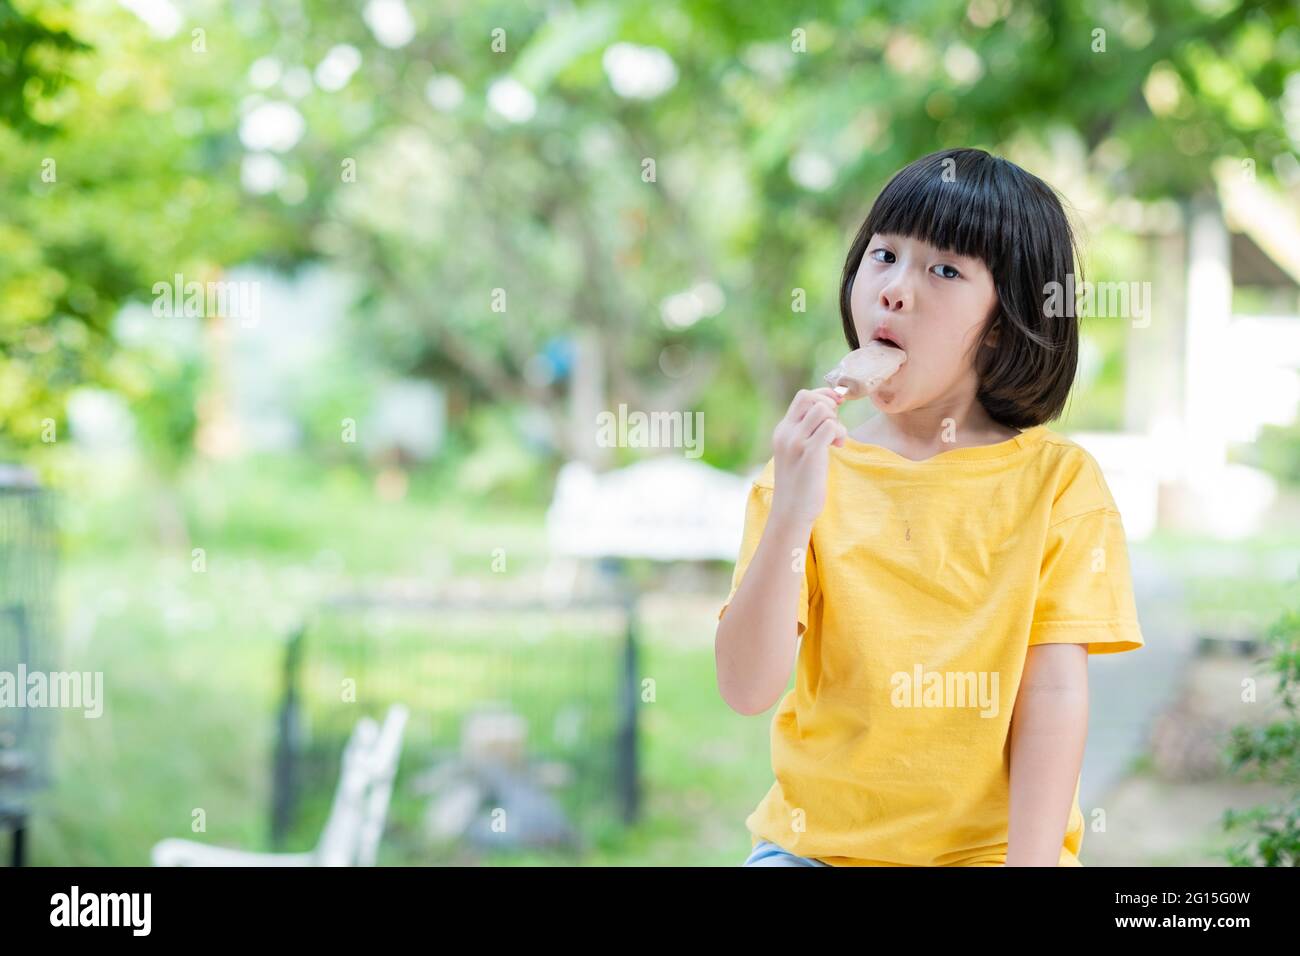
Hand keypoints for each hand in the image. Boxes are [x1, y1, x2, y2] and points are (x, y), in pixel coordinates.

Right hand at [770, 387, 846, 524]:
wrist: (790, 511)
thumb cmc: (798, 485)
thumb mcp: (796, 454)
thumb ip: (805, 434)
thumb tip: (828, 414)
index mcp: (782, 431)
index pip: (803, 397)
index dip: (823, 396)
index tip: (836, 408)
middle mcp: (786, 433)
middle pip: (810, 397)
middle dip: (830, 405)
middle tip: (835, 426)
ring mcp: (796, 442)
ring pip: (823, 410)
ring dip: (836, 421)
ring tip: (837, 440)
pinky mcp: (810, 453)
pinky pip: (830, 426)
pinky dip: (840, 433)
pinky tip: (838, 446)